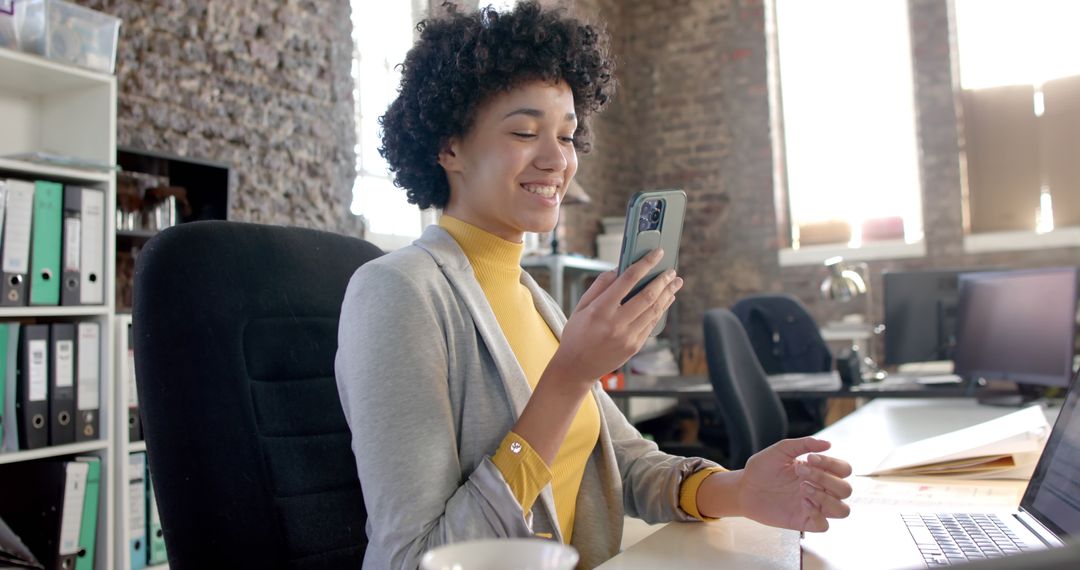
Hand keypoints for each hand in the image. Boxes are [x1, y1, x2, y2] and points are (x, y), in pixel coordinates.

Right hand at [548, 248, 682, 383]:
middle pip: (647, 296)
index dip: (645, 264)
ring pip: (654, 310)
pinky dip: (661, 310)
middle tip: (671, 270)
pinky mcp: (635, 346)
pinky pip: (652, 324)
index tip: (657, 254)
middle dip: (662, 280)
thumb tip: (619, 269)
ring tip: (675, 283)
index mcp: (600, 310)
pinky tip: (666, 300)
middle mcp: (616, 323)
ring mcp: (628, 336)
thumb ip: (599, 286)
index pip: (628, 280)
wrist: (576, 367)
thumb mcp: (580, 306)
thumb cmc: (576, 334)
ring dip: (667, 294)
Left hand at [737, 437, 852, 531]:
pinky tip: (802, 502)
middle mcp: (821, 490)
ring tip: (803, 488)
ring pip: (842, 510)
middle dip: (826, 479)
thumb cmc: (763, 468)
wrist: (744, 487)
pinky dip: (818, 514)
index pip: (844, 470)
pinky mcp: (804, 522)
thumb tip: (828, 443)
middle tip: (800, 472)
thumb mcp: (781, 450)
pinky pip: (824, 526)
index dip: (833, 464)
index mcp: (819, 472)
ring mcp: (814, 507)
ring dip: (827, 498)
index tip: (810, 459)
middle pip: (846, 490)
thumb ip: (803, 444)